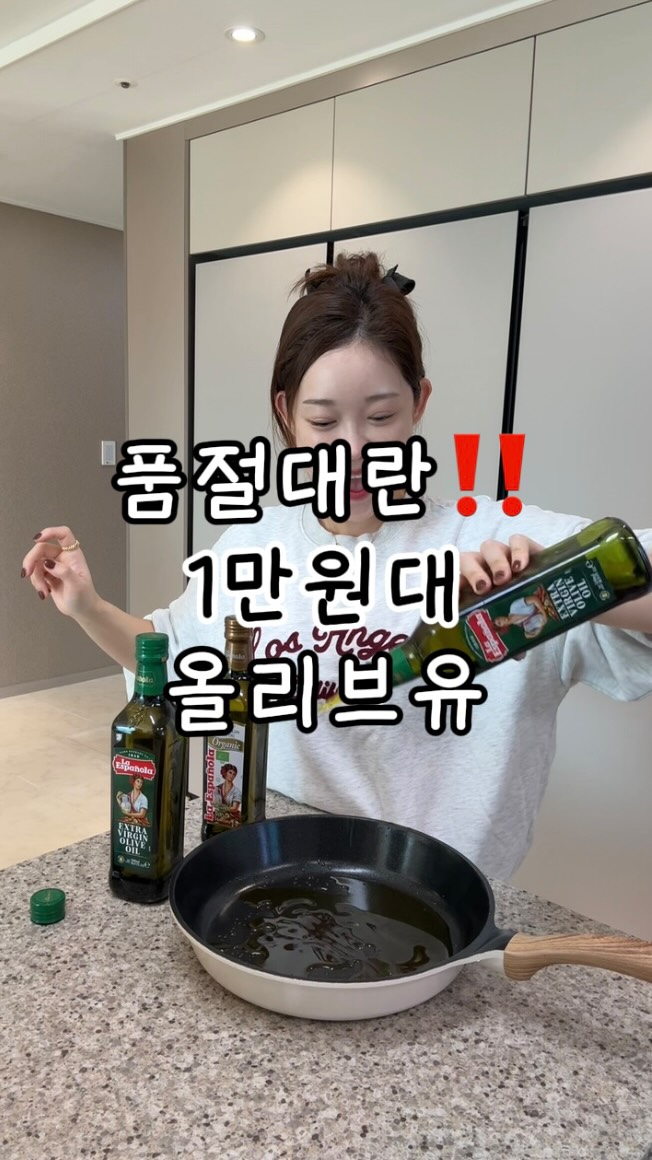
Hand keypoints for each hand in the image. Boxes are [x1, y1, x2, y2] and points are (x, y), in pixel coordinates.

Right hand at [21, 526, 99, 619]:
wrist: (81, 610)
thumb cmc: (84, 597)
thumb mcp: (76, 585)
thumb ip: (63, 572)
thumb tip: (47, 563)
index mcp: (73, 554)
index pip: (63, 534)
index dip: (50, 532)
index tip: (37, 539)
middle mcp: (63, 557)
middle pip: (41, 549)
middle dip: (31, 560)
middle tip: (26, 573)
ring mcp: (54, 565)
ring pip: (36, 563)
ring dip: (35, 578)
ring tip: (44, 592)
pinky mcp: (47, 575)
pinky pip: (35, 574)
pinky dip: (36, 583)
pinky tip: (44, 593)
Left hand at [459, 534, 543, 662]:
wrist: (541, 592)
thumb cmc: (517, 609)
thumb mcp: (508, 625)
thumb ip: (508, 639)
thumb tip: (517, 654)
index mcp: (468, 585)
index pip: (450, 580)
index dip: (447, 586)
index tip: (451, 600)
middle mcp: (482, 567)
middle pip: (467, 560)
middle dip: (473, 572)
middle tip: (485, 588)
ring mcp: (501, 556)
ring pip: (489, 548)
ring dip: (495, 561)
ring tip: (506, 578)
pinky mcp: (523, 548)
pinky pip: (517, 540)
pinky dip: (517, 549)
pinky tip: (521, 565)